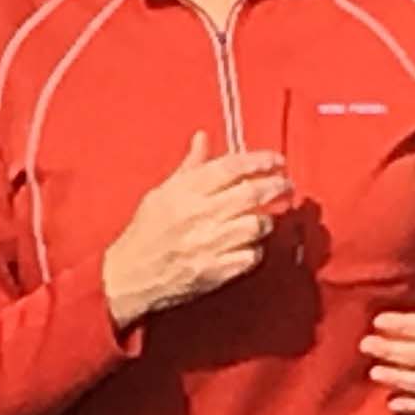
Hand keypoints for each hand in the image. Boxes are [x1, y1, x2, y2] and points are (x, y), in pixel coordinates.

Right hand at [101, 132, 289, 327]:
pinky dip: (255, 249)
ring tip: (266, 216)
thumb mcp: (161, 193)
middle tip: (285, 185)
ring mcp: (209, 244)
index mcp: (186, 191)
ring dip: (267, 219)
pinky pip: (251, 256)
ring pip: (257, 225)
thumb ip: (189, 167)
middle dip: (276, 186)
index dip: (261, 160)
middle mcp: (200, 214)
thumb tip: (203, 138)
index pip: (233, 167)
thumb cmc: (145, 233)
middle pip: (252, 193)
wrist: (128, 277)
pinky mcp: (215, 271)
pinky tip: (250, 244)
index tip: (277, 160)